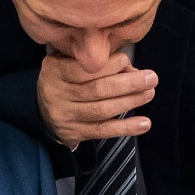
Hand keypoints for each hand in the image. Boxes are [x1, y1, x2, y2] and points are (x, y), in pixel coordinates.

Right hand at [37, 51, 156, 148]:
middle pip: (97, 90)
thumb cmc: (65, 79)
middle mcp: (57, 93)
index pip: (85, 68)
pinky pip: (103, 131)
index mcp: (55, 70)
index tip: (128, 61)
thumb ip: (94, 61)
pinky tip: (144, 123)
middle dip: (128, 84)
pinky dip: (125, 127)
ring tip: (149, 93)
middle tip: (151, 78)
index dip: (110, 65)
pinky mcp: (74, 133)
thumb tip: (129, 67)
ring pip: (102, 110)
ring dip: (130, 101)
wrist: (43, 109)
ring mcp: (65, 116)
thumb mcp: (69, 61)